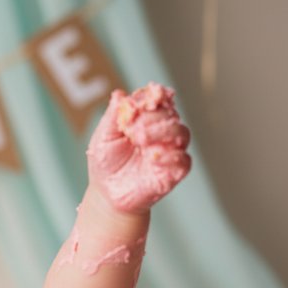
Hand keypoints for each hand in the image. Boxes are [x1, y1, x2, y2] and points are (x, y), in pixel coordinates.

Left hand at [86, 83, 190, 213]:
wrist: (107, 193)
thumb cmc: (105, 163)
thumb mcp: (103, 137)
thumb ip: (113, 116)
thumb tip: (119, 94)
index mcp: (145, 119)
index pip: (156, 101)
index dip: (151, 98)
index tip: (140, 104)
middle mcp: (161, 132)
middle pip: (170, 114)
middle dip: (153, 118)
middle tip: (134, 129)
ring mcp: (169, 151)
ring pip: (182, 132)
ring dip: (163, 132)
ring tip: (141, 139)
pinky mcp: (174, 171)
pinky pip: (184, 161)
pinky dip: (171, 157)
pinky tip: (154, 158)